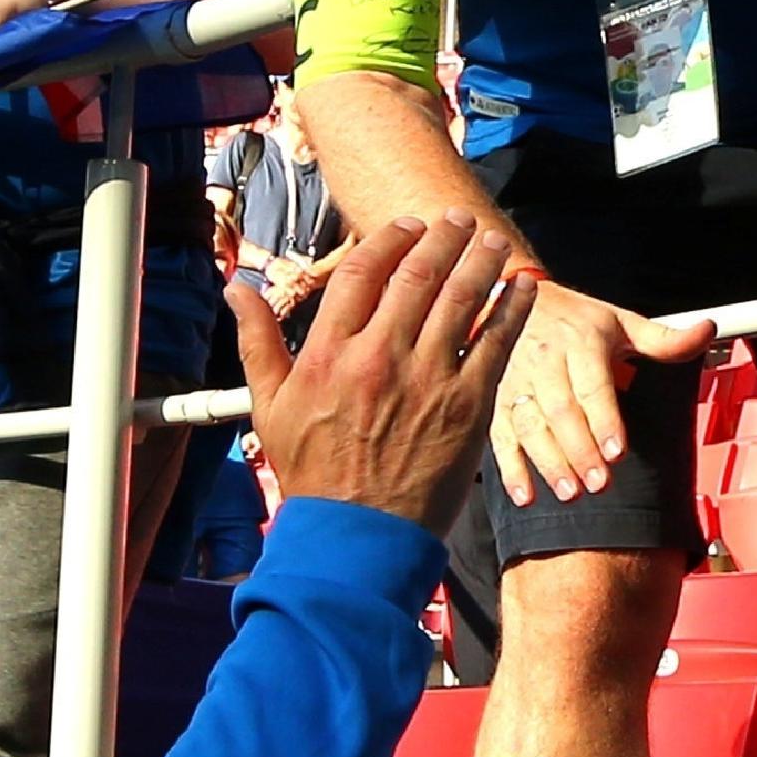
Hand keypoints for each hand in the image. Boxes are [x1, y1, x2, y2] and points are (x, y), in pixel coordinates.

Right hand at [229, 211, 531, 537]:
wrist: (357, 536)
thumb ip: (256, 342)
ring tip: (490, 242)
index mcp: (329, 355)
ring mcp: (426, 381)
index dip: (389, 239)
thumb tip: (236, 290)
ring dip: (479, 262)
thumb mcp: (270, 407)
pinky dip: (511, 310)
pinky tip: (521, 288)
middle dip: (443, 238)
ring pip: (460, 300)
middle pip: (418, 275)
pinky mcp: (466, 407)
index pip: (363, 273)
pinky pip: (496, 344)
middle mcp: (378, 359)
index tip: (408, 226)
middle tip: (457, 220)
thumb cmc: (313, 475)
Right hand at [490, 280, 714, 505]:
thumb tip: (707, 331)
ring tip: (568, 492)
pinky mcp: (496, 402)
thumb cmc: (574, 318)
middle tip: (598, 483)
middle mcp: (544, 363)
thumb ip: (663, 338)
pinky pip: (501, 437)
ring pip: (530, 427)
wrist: (513, 299)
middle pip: (561, 412)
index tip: (617, 451)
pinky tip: (525, 494)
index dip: (604, 420)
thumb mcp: (620, 320)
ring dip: (548, 463)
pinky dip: (511, 469)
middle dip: (580, 450)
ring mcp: (516, 384)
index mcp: (579, 342)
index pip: (592, 386)